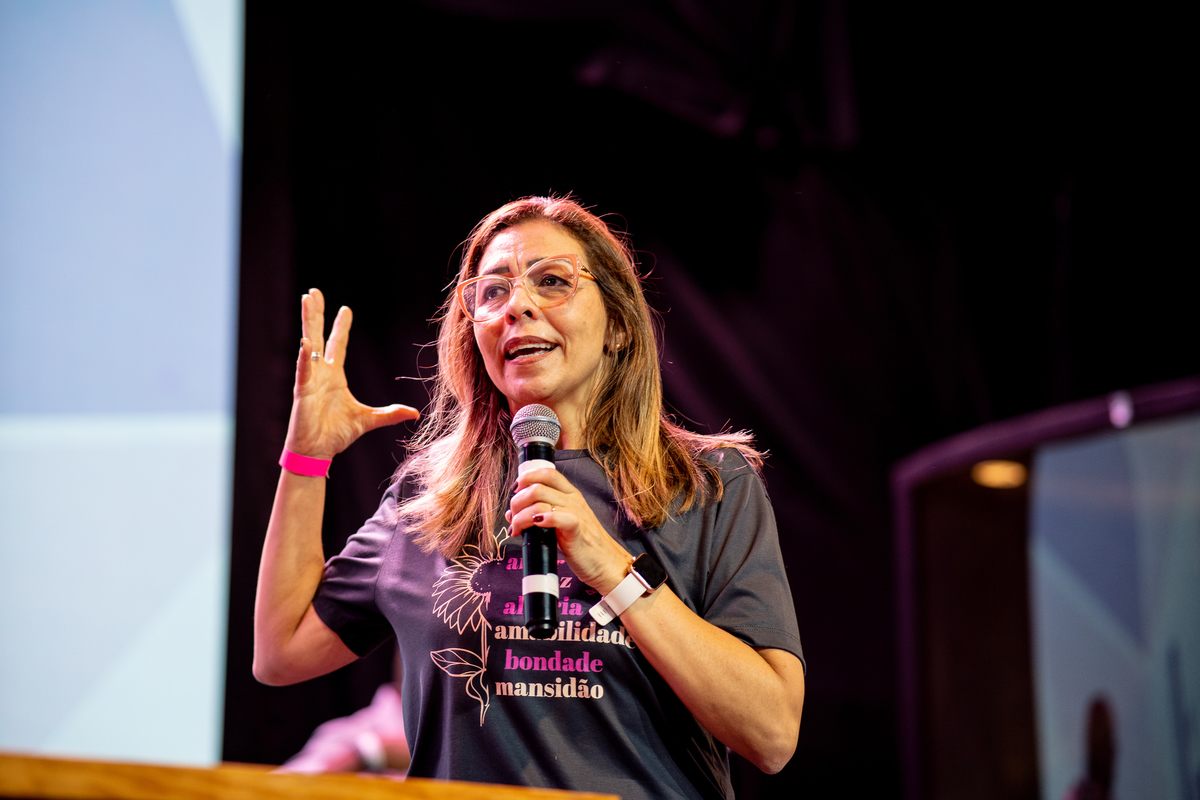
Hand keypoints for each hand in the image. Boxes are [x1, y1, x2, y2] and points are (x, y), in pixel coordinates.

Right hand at [285, 288, 417, 458]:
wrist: (317, 452)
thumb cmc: (336, 435)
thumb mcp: (369, 420)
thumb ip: (390, 414)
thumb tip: (414, 413)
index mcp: (334, 377)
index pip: (337, 345)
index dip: (340, 327)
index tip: (345, 309)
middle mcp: (320, 373)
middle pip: (319, 336)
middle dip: (317, 314)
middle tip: (313, 293)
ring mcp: (309, 380)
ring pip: (308, 344)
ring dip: (308, 322)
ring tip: (307, 300)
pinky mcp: (302, 392)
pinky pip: (303, 371)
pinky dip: (304, 357)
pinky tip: (306, 341)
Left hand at [505, 467, 631, 593]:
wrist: (605, 563)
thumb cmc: (582, 544)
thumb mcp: (560, 524)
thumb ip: (539, 515)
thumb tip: (512, 513)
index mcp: (570, 494)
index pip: (547, 472)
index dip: (526, 477)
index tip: (514, 491)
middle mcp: (573, 499)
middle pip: (537, 486)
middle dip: (517, 501)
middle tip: (513, 517)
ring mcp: (576, 513)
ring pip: (540, 501)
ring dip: (520, 515)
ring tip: (517, 529)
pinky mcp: (576, 530)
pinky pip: (556, 517)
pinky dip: (540, 520)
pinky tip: (534, 526)